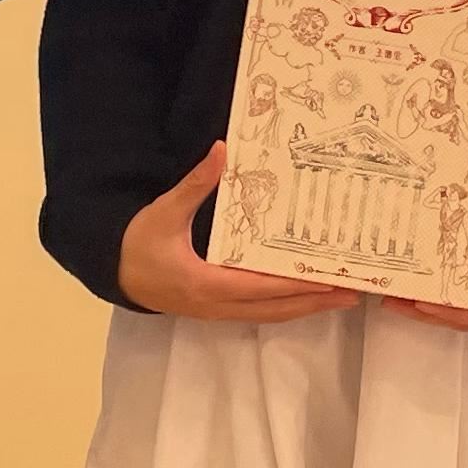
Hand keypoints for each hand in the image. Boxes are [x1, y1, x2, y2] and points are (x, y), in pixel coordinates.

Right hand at [116, 143, 356, 323]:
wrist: (115, 273)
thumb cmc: (137, 243)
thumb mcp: (164, 211)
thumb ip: (195, 184)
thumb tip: (221, 151)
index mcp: (206, 283)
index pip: (260, 288)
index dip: (296, 285)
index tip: (328, 280)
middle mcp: (216, 306)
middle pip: (274, 310)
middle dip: (313, 302)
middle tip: (352, 292)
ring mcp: (216, 312)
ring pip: (269, 316)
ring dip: (304, 308)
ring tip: (338, 298)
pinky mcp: (216, 310)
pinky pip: (258, 313)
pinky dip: (284, 307)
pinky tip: (302, 298)